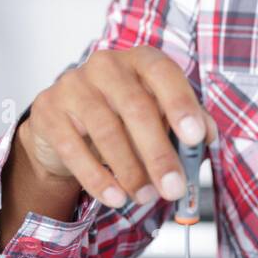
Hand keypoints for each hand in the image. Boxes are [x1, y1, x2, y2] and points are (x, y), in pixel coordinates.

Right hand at [17, 45, 216, 208]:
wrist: (66, 124)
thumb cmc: (122, 115)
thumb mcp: (157, 112)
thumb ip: (186, 121)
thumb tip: (209, 135)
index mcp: (140, 60)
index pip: (164, 74)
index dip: (181, 105)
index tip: (196, 137)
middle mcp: (106, 65)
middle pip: (137, 108)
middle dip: (158, 154)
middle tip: (173, 187)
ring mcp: (73, 85)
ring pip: (106, 130)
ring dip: (130, 170)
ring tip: (146, 197)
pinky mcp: (49, 112)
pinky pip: (74, 149)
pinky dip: (97, 178)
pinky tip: (115, 196)